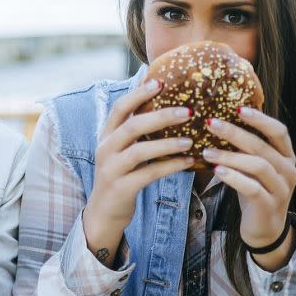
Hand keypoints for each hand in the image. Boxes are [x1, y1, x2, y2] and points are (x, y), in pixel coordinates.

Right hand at [84, 79, 194, 264]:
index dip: (138, 94)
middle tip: (187, 111)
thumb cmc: (121, 177)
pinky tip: (189, 162)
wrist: (104, 213)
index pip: (119, 108)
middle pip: (132, 126)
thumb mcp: (122, 152)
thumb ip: (136, 133)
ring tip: (191, 140)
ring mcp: (111, 169)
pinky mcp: (122, 188)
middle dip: (160, 116)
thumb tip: (166, 107)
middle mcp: (105, 149)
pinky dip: (171, 166)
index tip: (159, 82)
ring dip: (167, 144)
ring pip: (140, 150)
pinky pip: (149, 173)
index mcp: (106, 136)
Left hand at [202, 107, 295, 255]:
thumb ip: (245, 149)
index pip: (279, 131)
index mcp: (287, 156)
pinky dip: (233, 178)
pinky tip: (217, 171)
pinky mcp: (269, 205)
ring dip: (230, 156)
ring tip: (206, 151)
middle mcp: (289, 170)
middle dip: (235, 133)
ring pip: (257, 166)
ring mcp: (282, 189)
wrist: (265, 230)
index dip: (260, 119)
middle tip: (211, 123)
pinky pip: (252, 188)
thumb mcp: (252, 168)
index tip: (238, 108)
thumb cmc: (255, 191)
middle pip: (262, 146)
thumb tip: (218, 123)